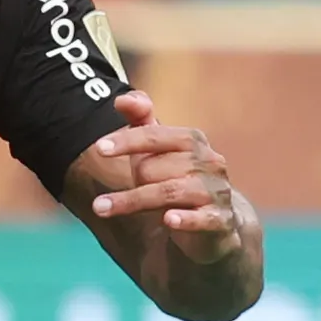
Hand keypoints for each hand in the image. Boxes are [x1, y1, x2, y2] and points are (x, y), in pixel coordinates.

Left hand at [78, 90, 254, 259]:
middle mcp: (208, 162)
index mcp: (192, 140)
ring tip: (101, 208)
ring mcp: (215, 191)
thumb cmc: (178, 177)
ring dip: (133, 200)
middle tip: (127, 191)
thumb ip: (141, 121)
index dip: (126, 141)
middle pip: (153, 168)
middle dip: (134, 180)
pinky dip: (186, 219)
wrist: (217, 219)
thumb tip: (120, 100)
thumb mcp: (160, 149)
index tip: (100, 148)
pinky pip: (202, 218)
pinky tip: (168, 220)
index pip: (154, 135)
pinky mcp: (221, 220)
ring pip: (169, 192)